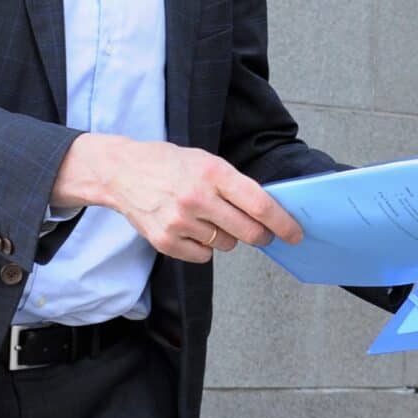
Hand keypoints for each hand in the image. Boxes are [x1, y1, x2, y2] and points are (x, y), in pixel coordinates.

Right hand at [52, 133, 302, 263]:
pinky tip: (191, 228)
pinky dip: (204, 246)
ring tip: (206, 217)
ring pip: (226, 245)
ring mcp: (179, 221)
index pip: (259, 204)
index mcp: (213, 173)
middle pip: (248, 232)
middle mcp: (197, 198)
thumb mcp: (206, 161)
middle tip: (261, 234)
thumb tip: (268, 213)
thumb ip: (235, 185)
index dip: (283, 223)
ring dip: (226, 236)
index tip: (295, 234)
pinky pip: (203, 256)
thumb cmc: (170, 164)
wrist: (122, 172)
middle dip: (261, 236)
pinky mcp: (165, 241)